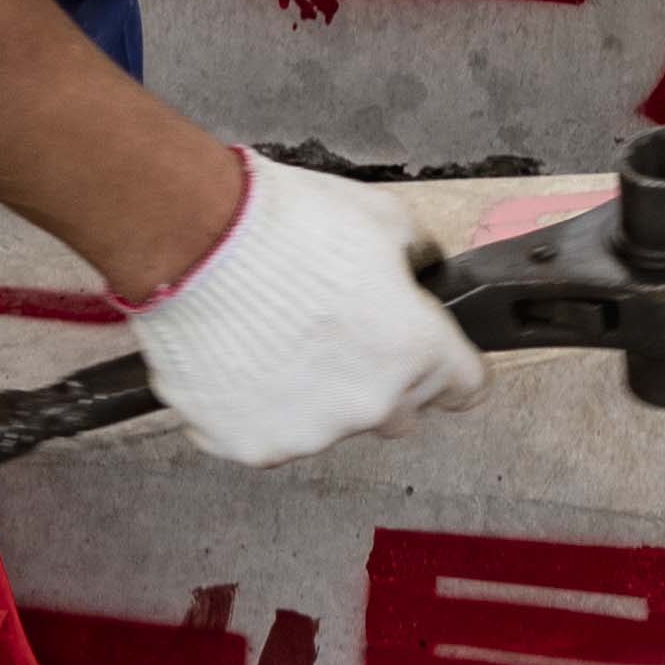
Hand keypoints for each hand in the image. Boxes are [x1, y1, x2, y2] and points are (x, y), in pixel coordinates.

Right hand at [129, 153, 483, 464]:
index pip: (466, 385)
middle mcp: (369, 405)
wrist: (199, 241)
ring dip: (320, 393)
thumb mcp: (385, 217)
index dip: (451, 360)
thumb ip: (417, 259)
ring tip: (284, 335)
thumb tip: (421, 269)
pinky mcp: (252, 447)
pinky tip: (249, 358)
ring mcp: (309, 434)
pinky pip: (271, 435)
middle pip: (401, 411)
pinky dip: (262, 407)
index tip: (437, 353)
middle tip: (346, 331)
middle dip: (384, 376)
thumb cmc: (286, 225)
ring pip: (332, 425)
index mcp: (415, 351)